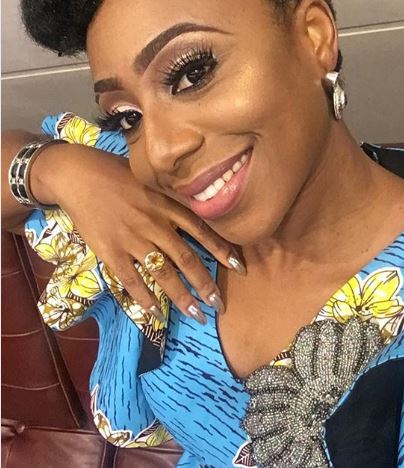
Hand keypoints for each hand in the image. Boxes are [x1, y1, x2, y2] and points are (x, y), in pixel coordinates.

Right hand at [30, 143, 244, 322]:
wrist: (79, 175)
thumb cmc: (116, 174)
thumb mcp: (151, 180)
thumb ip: (171, 197)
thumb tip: (194, 211)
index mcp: (167, 205)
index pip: (202, 230)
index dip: (222, 249)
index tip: (239, 267)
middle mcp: (155, 224)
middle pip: (186, 259)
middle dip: (205, 284)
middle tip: (219, 304)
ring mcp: (133, 239)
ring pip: (163, 274)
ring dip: (182, 296)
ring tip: (196, 314)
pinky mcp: (111, 251)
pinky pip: (132, 280)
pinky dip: (145, 298)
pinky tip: (156, 312)